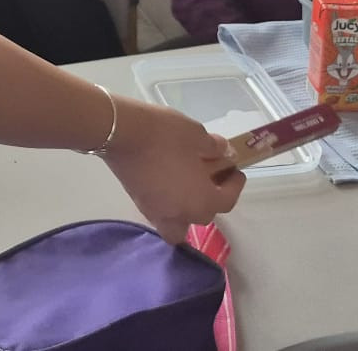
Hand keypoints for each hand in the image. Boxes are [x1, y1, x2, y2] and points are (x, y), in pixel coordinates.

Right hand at [100, 96, 244, 241]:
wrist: (122, 132)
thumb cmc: (165, 134)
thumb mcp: (197, 135)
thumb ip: (214, 148)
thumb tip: (223, 152)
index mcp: (202, 201)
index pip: (227, 200)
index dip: (234, 185)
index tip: (236, 170)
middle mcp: (181, 215)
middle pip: (204, 216)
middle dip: (211, 197)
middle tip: (211, 175)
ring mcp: (157, 213)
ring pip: (178, 226)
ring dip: (186, 212)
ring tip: (187, 189)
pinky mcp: (139, 204)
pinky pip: (161, 214)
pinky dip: (168, 205)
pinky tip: (168, 183)